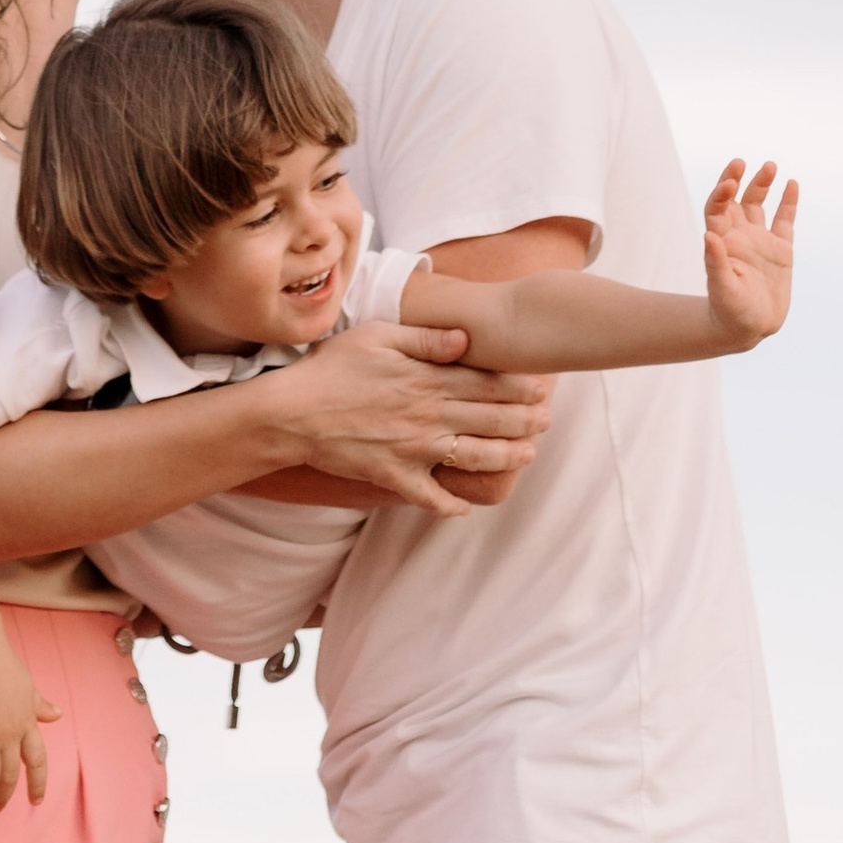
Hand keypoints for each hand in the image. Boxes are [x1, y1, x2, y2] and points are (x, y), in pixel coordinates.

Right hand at [0, 624, 58, 819]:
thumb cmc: (0, 662)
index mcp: (26, 721)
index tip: (36, 801)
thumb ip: (38, 705)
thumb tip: (57, 714)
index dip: (38, 783)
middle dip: (3, 799)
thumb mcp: (26, 685)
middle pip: (11, 775)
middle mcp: (10, 732)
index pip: (38, 760)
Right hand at [262, 319, 543, 516]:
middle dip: (524, 421)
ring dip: (504, 458)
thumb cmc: (335, 366)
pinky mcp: (395, 478)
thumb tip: (466, 339)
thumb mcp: (379, 336)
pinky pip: (431, 496)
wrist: (295, 412)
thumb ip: (426, 339)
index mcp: (426, 380)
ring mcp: (414, 451)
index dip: (518, 387)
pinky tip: (465, 506)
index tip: (542, 387)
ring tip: (527, 456)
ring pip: (472, 458)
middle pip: (488, 420)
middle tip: (547, 421)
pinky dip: (451, 504)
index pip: (484, 383)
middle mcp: (428, 417)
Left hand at [703, 158, 797, 346]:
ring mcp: (760, 240)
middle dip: (738, 179)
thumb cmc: (728, 310)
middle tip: (741, 162)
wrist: (750, 328)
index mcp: (721, 240)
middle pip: (736, 198)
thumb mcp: (721, 288)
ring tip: (770, 166)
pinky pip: (785, 221)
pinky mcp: (780, 250)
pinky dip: (789, 202)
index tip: (730, 182)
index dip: (721, 193)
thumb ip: (715, 263)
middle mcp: (739, 235)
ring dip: (762, 184)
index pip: (718, 208)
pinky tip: (792, 184)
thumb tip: (709, 235)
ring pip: (759, 204)